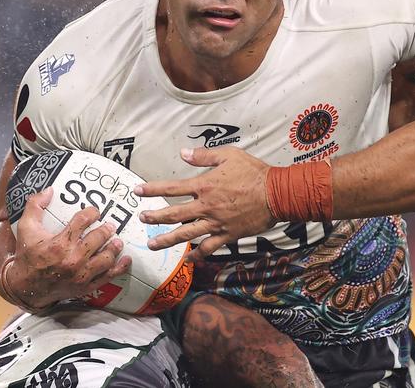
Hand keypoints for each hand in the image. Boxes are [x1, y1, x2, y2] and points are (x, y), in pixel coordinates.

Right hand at [6, 187, 131, 309]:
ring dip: (114, 247)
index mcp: (59, 244)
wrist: (24, 288)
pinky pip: (107, 277)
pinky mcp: (84, 287)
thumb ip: (35, 206)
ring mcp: (80, 275)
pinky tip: (126, 259)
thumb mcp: (26, 228)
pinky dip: (119, 268)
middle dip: (107, 230)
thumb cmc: (27, 256)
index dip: (92, 213)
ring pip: (106, 258)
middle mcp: (72, 259)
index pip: (83, 221)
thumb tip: (49, 190)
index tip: (95, 212)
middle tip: (111, 225)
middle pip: (98, 239)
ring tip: (117, 240)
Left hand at [135, 146, 275, 260]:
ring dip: (167, 240)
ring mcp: (216, 223)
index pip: (172, 188)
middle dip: (155, 217)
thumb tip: (183, 153)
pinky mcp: (227, 235)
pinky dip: (197, 256)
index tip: (137, 192)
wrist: (276, 194)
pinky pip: (208, 248)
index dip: (152, 189)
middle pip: (174, 214)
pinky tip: (188, 261)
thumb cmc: (253, 172)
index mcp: (204, 185)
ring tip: (153, 245)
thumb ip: (204, 155)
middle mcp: (206, 206)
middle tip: (141, 219)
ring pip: (186, 235)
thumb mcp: (229, 155)